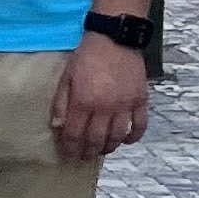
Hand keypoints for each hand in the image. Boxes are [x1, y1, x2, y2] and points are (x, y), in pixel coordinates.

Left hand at [54, 33, 150, 160]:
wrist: (114, 39)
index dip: (71, 148)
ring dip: (109, 147)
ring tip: (101, 150)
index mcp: (84, 101)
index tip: (68, 155)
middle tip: (83, 157)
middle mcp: (106, 107)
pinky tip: (126, 141)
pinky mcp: (141, 100)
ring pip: (118, 136)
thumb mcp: (66, 77)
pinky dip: (134, 136)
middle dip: (88, 152)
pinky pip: (140, 125)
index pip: (76, 134)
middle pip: (96, 139)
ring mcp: (126, 105)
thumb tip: (58, 126)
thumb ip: (61, 103)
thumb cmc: (87, 56)